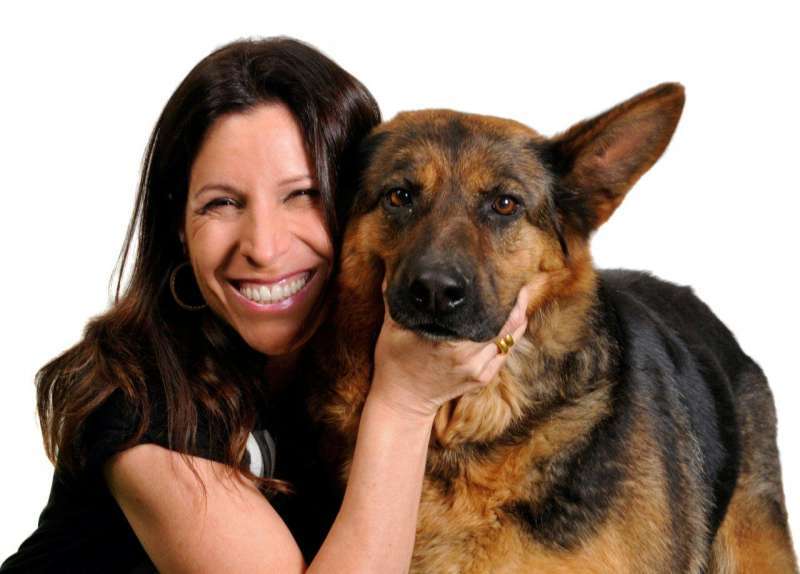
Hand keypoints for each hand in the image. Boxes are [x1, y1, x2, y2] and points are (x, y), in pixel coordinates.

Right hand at [367, 279, 531, 421]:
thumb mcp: (392, 328)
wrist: (402, 401)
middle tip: (519, 284)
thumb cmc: (394, 362)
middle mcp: (468, 357)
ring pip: (510, 340)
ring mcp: (478, 370)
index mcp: (449, 343)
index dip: (503, 297)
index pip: (489, 315)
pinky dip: (511, 337)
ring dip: (517, 320)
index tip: (504, 277)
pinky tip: (512, 323)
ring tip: (519, 299)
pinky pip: (505, 354)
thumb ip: (394, 298)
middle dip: (517, 304)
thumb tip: (395, 269)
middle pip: (508, 326)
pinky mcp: (482, 378)